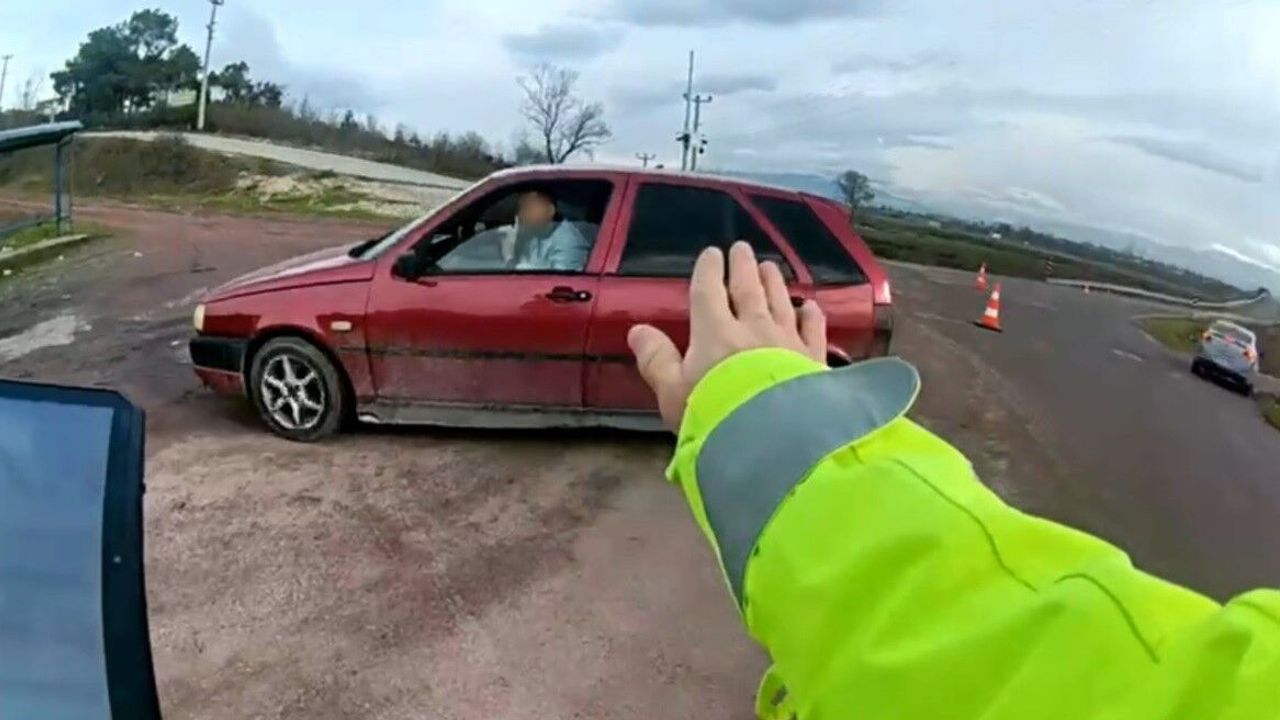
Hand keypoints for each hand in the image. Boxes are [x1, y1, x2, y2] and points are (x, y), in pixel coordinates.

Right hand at [627, 241, 827, 429]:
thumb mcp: (672, 392)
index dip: (708, 270)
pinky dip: (811, 315)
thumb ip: (656, 360)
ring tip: (770, 266)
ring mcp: (787, 341)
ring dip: (774, 282)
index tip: (711, 254)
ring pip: (780, 301)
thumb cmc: (714, 416)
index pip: (709, 292)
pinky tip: (810, 306)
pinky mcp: (813, 359)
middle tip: (743, 248)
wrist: (772, 437)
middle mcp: (753, 327)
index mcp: (714, 332)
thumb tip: (637, 330)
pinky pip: (812, 329)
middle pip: (748, 288)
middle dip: (743, 266)